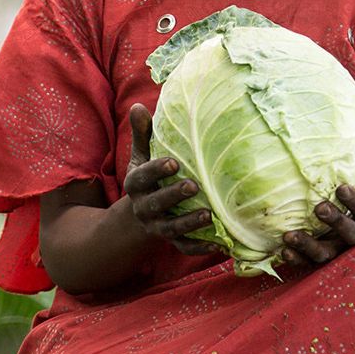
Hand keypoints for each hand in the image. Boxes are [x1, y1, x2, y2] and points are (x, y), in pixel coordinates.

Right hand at [122, 103, 219, 255]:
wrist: (139, 215)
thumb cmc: (148, 176)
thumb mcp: (141, 156)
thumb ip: (143, 133)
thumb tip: (138, 106)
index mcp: (135, 184)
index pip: (143, 176)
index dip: (156, 170)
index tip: (173, 162)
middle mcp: (144, 207)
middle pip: (156, 203)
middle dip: (173, 196)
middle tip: (194, 186)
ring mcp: (157, 226)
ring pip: (171, 228)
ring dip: (189, 223)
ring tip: (208, 215)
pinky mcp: (171, 240)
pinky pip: (184, 247)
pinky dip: (199, 247)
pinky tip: (218, 244)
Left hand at [280, 164, 354, 266]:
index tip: (341, 188)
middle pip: (349, 235)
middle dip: (335, 222)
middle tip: (319, 208)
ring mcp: (339, 251)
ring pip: (327, 253)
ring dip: (308, 246)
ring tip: (290, 236)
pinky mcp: (323, 259)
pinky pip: (310, 262)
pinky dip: (297, 259)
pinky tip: (284, 251)